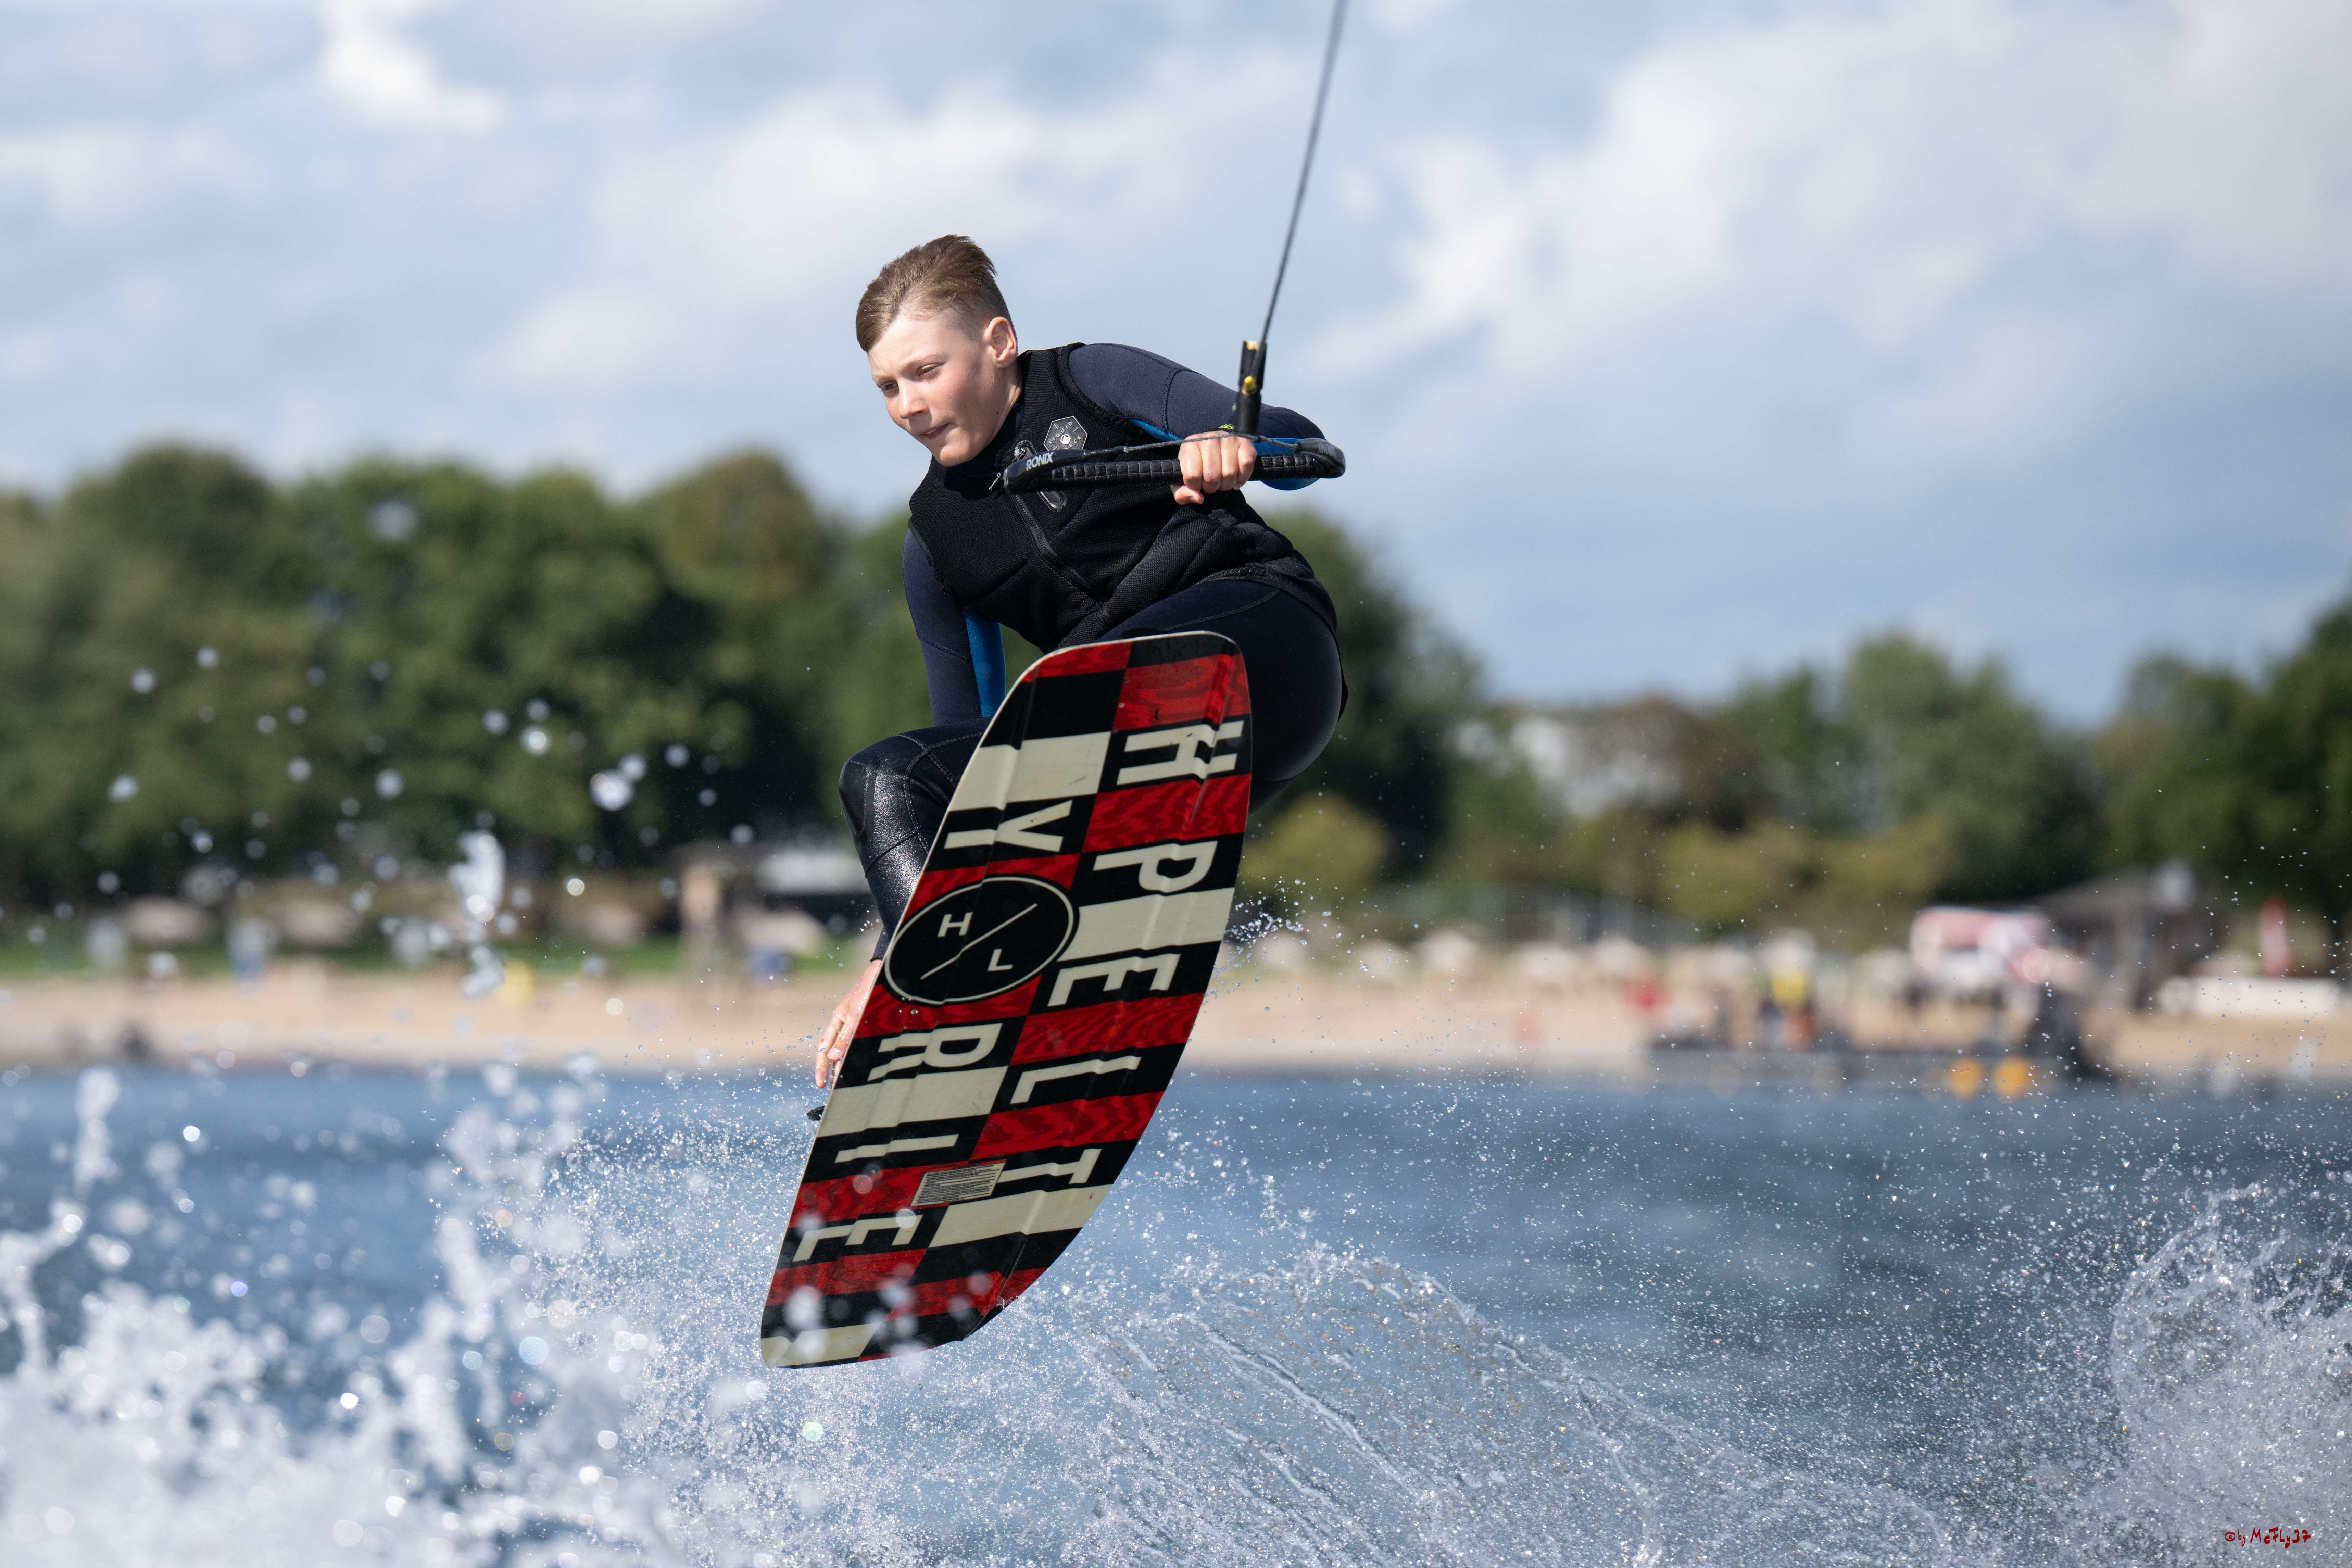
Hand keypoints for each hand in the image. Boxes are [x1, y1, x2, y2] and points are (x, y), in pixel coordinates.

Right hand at [814, 958, 883, 1087]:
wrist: (887, 974)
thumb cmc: (869, 989)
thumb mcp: (857, 1015)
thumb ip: (846, 1037)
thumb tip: (833, 1058)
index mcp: (838, 1019)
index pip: (824, 1048)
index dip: (821, 1066)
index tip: (820, 1084)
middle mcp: (846, 1023)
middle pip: (835, 1052)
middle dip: (832, 1071)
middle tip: (832, 1091)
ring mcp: (858, 1025)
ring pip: (848, 1050)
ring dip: (845, 1067)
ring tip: (843, 1085)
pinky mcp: (871, 1026)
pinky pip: (861, 1045)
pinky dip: (858, 1057)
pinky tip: (860, 1068)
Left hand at [1173, 433, 1255, 505]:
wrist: (1214, 448)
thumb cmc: (1197, 466)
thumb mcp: (1182, 481)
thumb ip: (1182, 494)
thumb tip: (1198, 498)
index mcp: (1189, 447)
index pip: (1192, 476)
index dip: (1196, 486)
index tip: (1197, 483)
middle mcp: (1208, 439)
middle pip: (1212, 477)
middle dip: (1212, 487)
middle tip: (1212, 482)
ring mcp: (1227, 438)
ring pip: (1229, 473)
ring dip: (1227, 484)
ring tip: (1223, 479)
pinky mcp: (1244, 442)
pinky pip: (1246, 465)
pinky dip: (1242, 477)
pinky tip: (1236, 477)